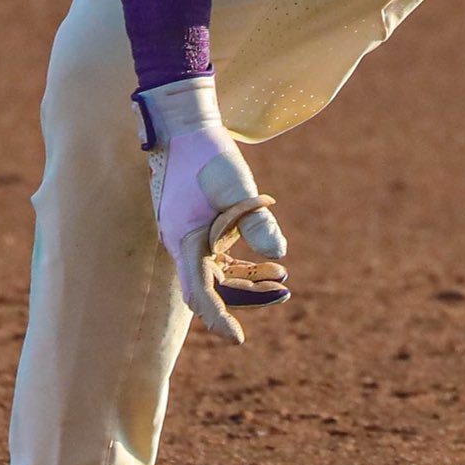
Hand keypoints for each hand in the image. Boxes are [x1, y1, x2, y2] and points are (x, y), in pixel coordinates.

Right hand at [133, 75, 289, 342]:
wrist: (183, 123)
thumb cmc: (208, 153)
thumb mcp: (237, 187)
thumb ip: (257, 222)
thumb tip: (281, 253)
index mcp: (184, 240)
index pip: (200, 293)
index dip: (218, 318)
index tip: (238, 340)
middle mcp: (181, 243)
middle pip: (211, 286)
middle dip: (245, 296)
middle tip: (283, 293)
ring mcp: (187, 234)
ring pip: (216, 271)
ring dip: (246, 278)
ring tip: (281, 278)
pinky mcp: (195, 223)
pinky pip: (217, 255)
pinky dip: (241, 260)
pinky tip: (269, 259)